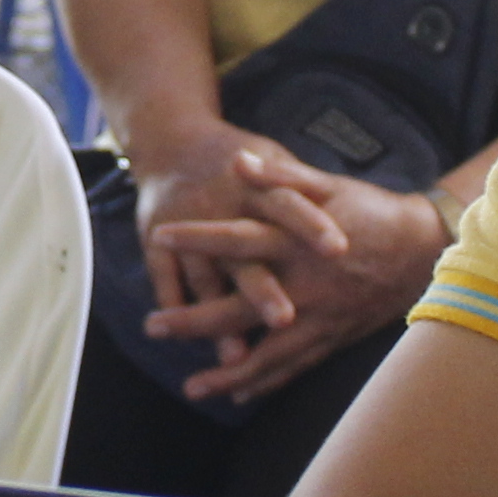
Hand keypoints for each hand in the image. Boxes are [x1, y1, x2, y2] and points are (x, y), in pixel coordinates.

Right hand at [130, 118, 333, 342]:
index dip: (313, 225)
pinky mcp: (153, 234)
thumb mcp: (270, 157)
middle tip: (286, 319)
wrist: (169, 138)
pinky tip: (184, 343)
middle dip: (262, 289)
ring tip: (234, 359)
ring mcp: (185, 222)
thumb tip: (344, 206)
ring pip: (204, 276)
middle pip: (245, 251)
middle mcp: (221, 205)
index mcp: (256, 186)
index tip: (340, 249)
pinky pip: (165, 277)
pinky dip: (174, 307)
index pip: (289, 204)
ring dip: (216, 319)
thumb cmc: (232, 156)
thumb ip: (301, 185)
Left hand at [150, 161, 451, 406]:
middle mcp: (305, 286)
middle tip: (153, 326)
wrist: (425, 250)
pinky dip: (266, 382)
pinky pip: (296, 367)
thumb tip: (237, 161)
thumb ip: (280, 176)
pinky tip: (239, 394)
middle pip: (240, 309)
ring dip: (227, 372)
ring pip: (267, 353)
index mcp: (298, 243)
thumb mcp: (329, 186)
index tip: (161, 235)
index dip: (199, 238)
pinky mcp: (335, 338)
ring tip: (191, 387)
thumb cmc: (372, 211)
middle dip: (194, 321)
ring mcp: (320, 318)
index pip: (239, 239)